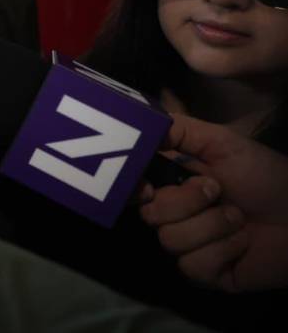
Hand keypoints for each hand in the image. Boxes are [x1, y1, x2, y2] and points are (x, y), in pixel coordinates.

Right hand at [140, 113, 287, 291]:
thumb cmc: (266, 175)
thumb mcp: (222, 142)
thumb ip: (179, 130)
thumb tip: (141, 125)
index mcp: (173, 184)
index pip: (133, 188)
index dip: (134, 188)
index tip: (149, 186)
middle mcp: (175, 216)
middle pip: (150, 215)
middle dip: (186, 202)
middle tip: (217, 191)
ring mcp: (189, 247)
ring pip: (171, 241)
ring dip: (212, 226)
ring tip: (239, 218)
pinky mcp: (207, 274)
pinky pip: (193, 266)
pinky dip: (222, 250)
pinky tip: (242, 243)